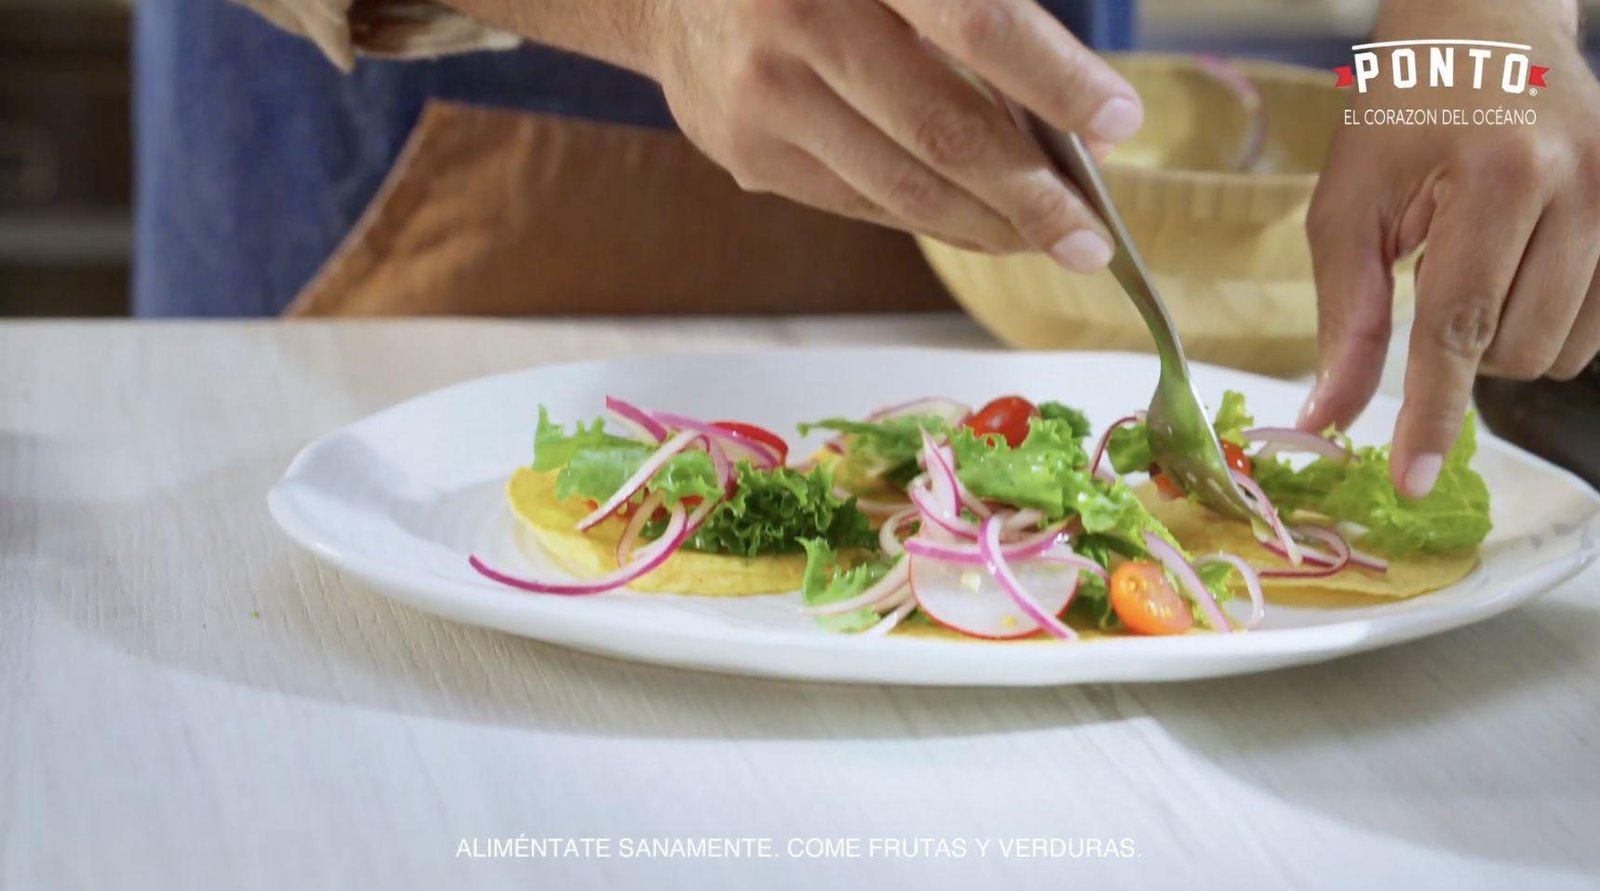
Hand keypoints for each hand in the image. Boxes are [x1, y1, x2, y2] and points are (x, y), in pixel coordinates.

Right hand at [643, 0, 1143, 269]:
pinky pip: (860, 203)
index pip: (974, 21)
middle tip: (1093, 238)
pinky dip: (933, 222)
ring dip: (990, 225)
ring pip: (901, 185)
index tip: (1119, 122)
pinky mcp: (746, 152)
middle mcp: (798, 22)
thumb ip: (970, 9)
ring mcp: (763, 97)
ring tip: (1051, 241)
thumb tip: (1068, 111)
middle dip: (1031, 194)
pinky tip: (982, 229)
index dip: (1055, 79)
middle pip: (941, 128)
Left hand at [1299, 0, 1598, 495]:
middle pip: (1515, 350)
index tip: (1410, 479)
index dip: (1432, 413)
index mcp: (1496, 176)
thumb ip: (1346, 318)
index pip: (1460, 326)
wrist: (1485, 30)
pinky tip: (1521, 270)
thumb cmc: (1403, 115)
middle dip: (1461, 347)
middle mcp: (1578, 187)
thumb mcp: (1349, 206)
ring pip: (1564, 349)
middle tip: (1436, 277)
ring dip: (1505, 338)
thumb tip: (1331, 416)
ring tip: (1477, 264)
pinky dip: (1551, 323)